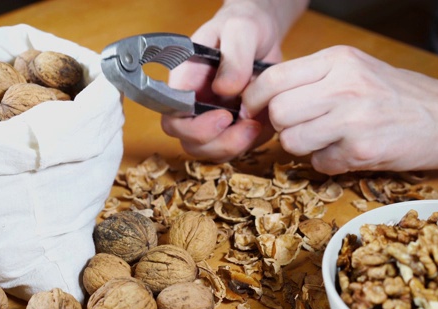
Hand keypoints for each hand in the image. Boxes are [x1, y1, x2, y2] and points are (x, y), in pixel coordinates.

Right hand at [161, 0, 307, 161]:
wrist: (261, 34)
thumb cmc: (243, 26)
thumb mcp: (240, 29)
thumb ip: (233, 56)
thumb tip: (225, 89)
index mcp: (184, 81)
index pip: (173, 117)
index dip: (194, 127)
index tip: (224, 117)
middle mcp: (193, 105)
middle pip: (189, 142)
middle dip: (217, 143)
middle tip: (248, 125)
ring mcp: (211, 119)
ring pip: (210, 152)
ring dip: (234, 148)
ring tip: (257, 125)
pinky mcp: (232, 129)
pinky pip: (235, 149)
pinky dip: (250, 144)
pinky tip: (263, 123)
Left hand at [242, 45, 437, 174]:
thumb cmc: (399, 95)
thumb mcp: (356, 69)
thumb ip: (313, 79)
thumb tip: (265, 98)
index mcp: (338, 60)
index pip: (273, 79)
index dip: (254, 99)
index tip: (254, 111)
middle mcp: (344, 85)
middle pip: (278, 112)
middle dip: (281, 127)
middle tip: (299, 129)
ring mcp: (354, 119)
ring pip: (293, 141)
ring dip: (303, 147)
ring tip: (327, 141)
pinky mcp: (362, 150)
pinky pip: (320, 163)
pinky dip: (328, 163)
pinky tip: (349, 152)